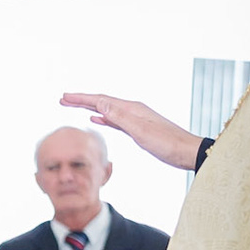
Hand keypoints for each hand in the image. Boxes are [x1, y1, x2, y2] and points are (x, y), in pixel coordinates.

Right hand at [60, 93, 203, 170]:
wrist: (186, 152)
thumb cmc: (166, 143)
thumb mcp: (140, 131)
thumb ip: (120, 117)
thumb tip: (101, 104)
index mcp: (131, 109)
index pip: (101, 101)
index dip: (81, 99)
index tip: (65, 97)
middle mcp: (132, 110)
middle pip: (102, 102)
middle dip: (82, 101)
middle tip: (63, 99)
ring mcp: (135, 119)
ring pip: (106, 110)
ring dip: (89, 108)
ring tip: (75, 106)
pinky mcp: (137, 128)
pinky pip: (114, 120)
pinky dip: (102, 118)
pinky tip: (97, 119)